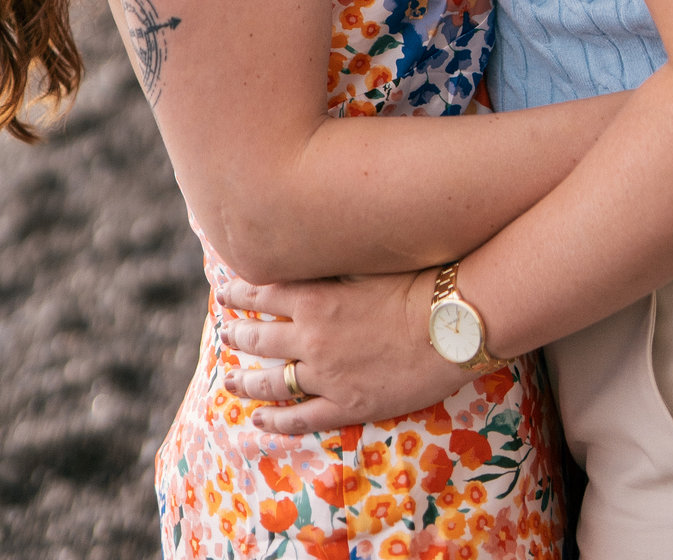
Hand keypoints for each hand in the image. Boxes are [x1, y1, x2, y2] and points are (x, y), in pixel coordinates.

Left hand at [219, 270, 463, 435]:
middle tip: (224, 333)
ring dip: (246, 381)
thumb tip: (304, 252)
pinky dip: (276, 421)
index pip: (261, 293)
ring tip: (229, 380)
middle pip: (259, 338)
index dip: (238, 292)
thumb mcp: (364, 264)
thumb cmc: (414, 284)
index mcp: (314, 299)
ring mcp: (326, 375)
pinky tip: (260, 420)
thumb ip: (328, 267)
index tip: (223, 290)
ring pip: (272, 381)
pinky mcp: (346, 405)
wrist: (449, 327)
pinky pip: (301, 417)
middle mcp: (312, 338)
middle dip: (236, 335)